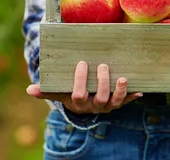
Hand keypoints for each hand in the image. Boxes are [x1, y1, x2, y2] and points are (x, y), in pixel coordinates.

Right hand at [26, 61, 142, 113]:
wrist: (85, 104)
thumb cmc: (71, 92)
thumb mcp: (59, 91)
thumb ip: (47, 90)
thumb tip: (29, 89)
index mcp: (78, 103)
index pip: (78, 94)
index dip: (80, 80)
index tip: (82, 63)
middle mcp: (94, 106)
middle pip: (99, 98)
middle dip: (102, 82)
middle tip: (103, 66)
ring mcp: (107, 105)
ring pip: (115, 102)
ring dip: (120, 91)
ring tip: (123, 78)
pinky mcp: (118, 103)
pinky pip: (126, 101)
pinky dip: (132, 96)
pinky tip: (140, 90)